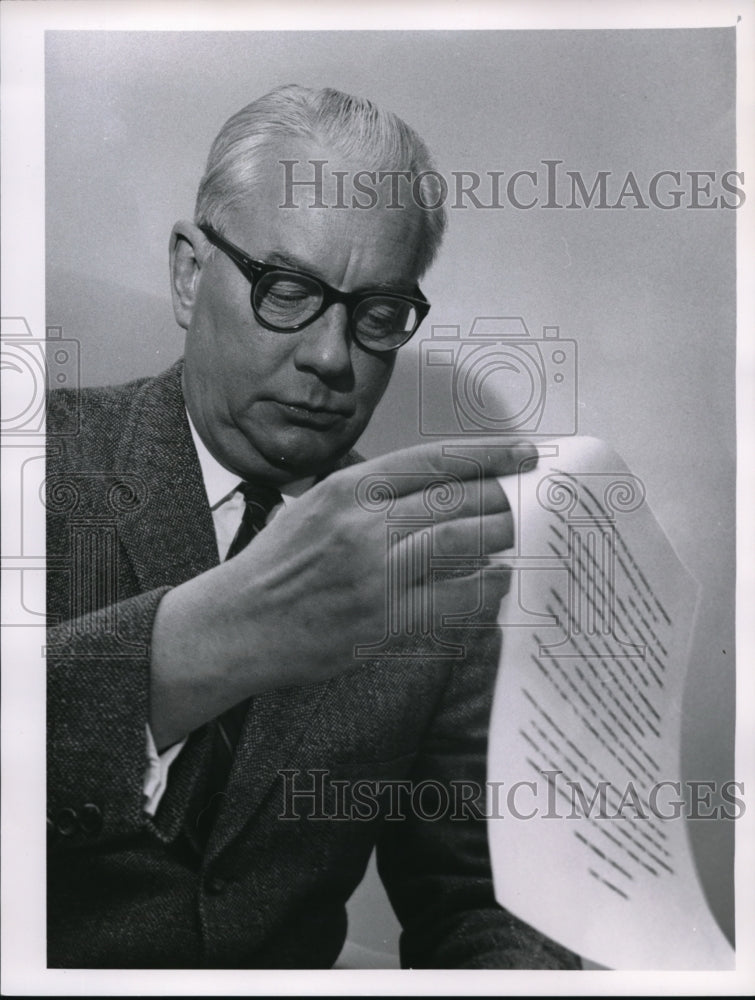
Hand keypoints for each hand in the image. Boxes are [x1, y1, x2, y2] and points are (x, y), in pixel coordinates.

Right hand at [150, 439, 535, 747]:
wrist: (236, 626)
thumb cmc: (275, 565)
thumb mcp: (310, 507)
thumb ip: (368, 494)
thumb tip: (436, 489)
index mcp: (346, 489)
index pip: (435, 461)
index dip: (489, 455)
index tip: (525, 454)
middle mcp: (364, 525)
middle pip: (459, 499)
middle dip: (504, 498)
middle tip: (527, 502)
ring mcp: (375, 574)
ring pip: (464, 543)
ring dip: (501, 539)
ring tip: (517, 537)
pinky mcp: (383, 620)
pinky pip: (454, 600)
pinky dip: (485, 589)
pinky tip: (497, 582)